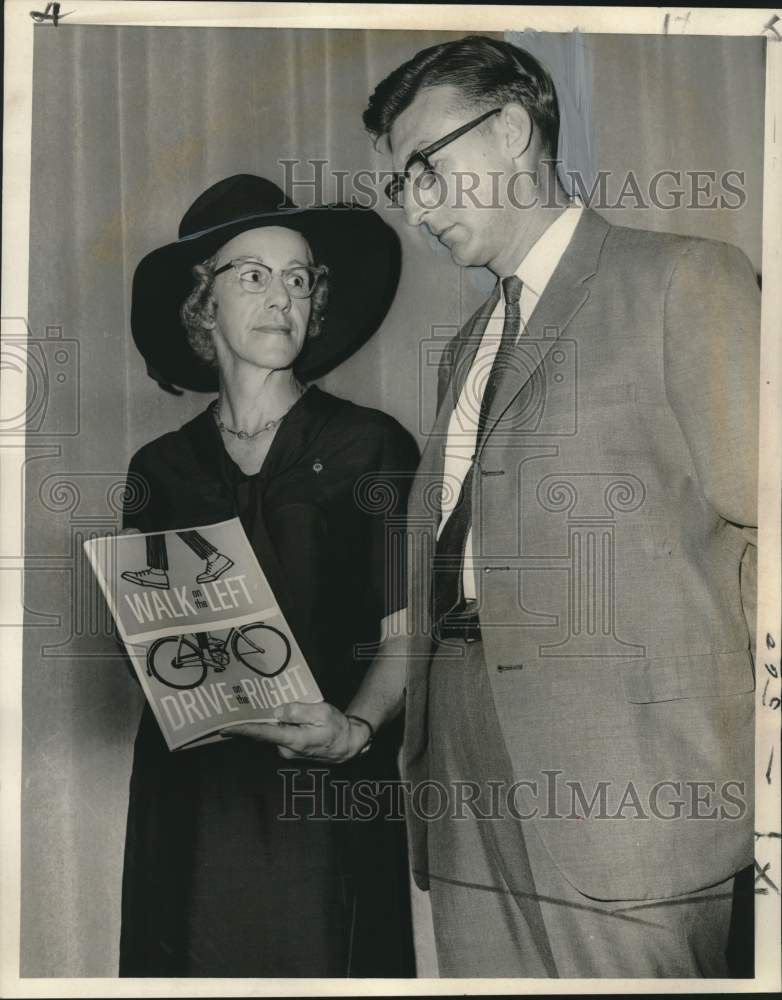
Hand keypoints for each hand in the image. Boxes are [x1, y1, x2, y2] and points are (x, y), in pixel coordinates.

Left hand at [226, 701, 369, 762]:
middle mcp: (287, 749)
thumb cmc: (337, 728)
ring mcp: (289, 751)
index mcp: (294, 740)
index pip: (263, 734)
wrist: (348, 745)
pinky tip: (279, 715)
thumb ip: (298, 711)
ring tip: (260, 705)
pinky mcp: (291, 749)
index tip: (224, 727)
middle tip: (238, 705)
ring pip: (273, 732)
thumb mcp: (322, 712)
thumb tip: (277, 711)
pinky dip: (277, 725)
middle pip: (265, 731)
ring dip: (268, 721)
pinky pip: (280, 734)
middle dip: (253, 720)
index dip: (243, 730)